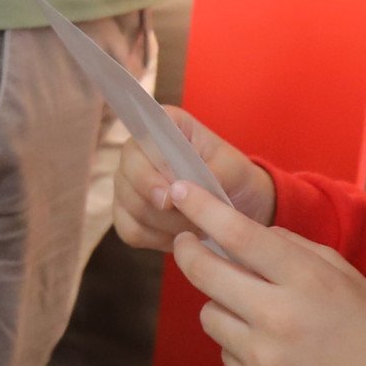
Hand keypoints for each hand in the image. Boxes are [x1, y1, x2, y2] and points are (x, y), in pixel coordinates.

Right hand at [111, 112, 276, 253]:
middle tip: (190, 218)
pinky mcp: (127, 214)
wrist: (239, 204)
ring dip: (165, 224)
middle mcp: (138, 151)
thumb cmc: (234, 177)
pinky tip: (182, 236)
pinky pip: (130, 231)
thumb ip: (212, 172)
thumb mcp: (234, 169)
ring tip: (196, 225)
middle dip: (158, 205)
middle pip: (127, 177)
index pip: (140, 140)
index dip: (150, 170)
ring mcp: (128, 183)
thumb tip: (183, 189)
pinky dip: (158, 239)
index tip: (169, 196)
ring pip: (130, 208)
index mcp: (163, 126)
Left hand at [167, 183, 365, 365]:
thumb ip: (287, 247)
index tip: (178, 191)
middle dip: (188, 252)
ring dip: (222, 304)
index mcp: (304, 280)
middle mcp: (278, 318)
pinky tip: (270, 349)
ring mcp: (263, 359)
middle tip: (188, 244)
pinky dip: (238, 345)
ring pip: (209, 315)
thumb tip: (236, 231)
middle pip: (205, 274)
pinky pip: (224, 354)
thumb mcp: (338, 270)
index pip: (239, 235)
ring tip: (254, 310)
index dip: (202, 209)